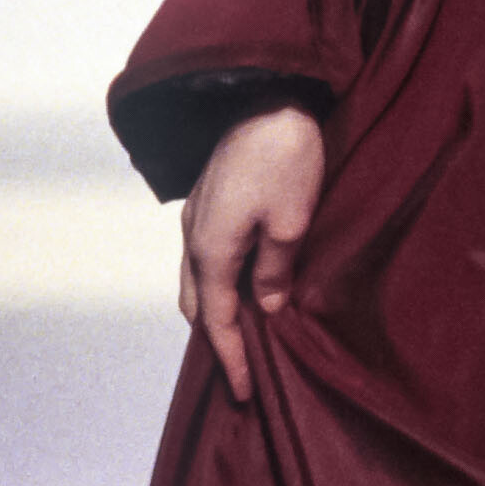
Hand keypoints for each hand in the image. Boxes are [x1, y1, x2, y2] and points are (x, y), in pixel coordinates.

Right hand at [178, 106, 325, 403]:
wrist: (266, 94)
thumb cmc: (283, 156)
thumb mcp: (291, 221)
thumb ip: (275, 270)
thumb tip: (267, 307)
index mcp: (210, 250)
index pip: (218, 321)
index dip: (233, 359)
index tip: (246, 392)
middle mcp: (193, 238)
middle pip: (198, 305)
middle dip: (218, 340)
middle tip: (244, 370)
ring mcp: (197, 217)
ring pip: (199, 280)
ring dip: (217, 310)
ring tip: (246, 334)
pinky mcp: (209, 201)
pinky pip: (207, 256)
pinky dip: (221, 282)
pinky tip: (246, 285)